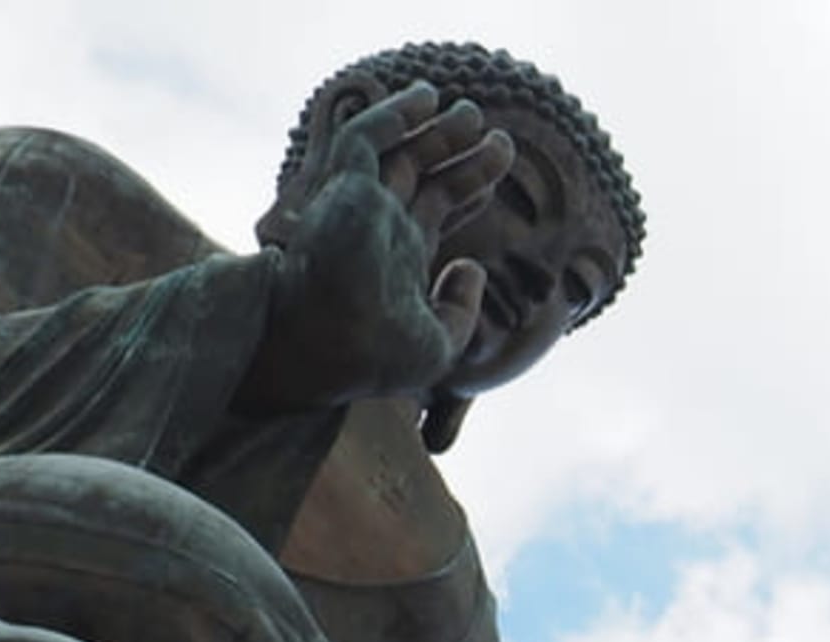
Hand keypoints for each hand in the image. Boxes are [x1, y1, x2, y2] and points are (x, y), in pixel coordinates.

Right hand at [242, 80, 521, 412]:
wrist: (330, 350)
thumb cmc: (373, 358)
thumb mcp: (439, 343)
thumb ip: (461, 310)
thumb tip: (473, 268)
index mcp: (398, 260)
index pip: (436, 210)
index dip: (467, 185)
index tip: (494, 167)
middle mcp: (377, 228)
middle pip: (424, 178)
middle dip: (459, 154)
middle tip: (499, 137)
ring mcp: (359, 206)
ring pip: (399, 153)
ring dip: (434, 129)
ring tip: (472, 111)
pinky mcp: (344, 189)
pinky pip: (366, 137)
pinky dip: (394, 114)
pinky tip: (426, 96)